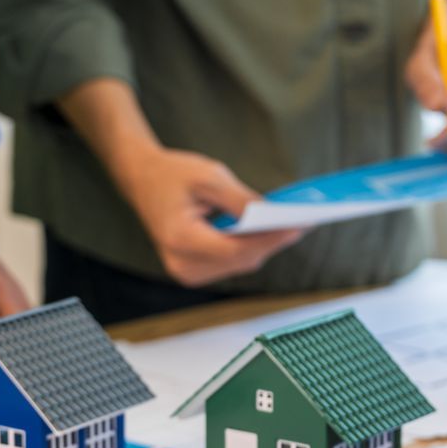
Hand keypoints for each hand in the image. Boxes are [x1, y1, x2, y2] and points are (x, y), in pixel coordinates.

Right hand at [111, 146, 302, 287]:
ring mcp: (186, 272)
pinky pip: (232, 264)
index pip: (234, 249)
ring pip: (240, 265)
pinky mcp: (194, 271)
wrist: (143, 181)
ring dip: (265, 246)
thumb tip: (273, 216)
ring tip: (291, 226)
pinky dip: (251, 248)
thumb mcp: (209, 176)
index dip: (269, 239)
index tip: (298, 226)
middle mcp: (181, 264)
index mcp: (180, 239)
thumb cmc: (172, 175)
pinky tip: (268, 232)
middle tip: (304, 223)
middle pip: (241, 260)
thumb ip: (241, 199)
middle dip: (272, 242)